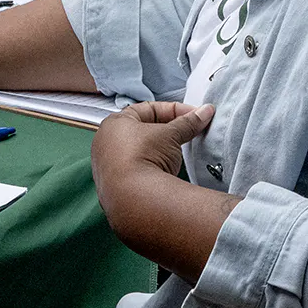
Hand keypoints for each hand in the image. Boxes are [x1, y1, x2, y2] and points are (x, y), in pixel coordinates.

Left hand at [89, 101, 213, 221]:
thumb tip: (202, 113)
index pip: (149, 109)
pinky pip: (137, 171)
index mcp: (114, 123)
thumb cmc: (141, 160)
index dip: (174, 111)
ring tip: (176, 155)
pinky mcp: (116, 187)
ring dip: (160, 151)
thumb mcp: (171, 135)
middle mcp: (106, 144)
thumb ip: (188, 122)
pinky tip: (164, 172)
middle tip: (189, 133)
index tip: (193, 115)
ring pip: (140, 152)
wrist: (134, 198)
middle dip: (168, 131)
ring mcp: (109, 167)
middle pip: (144, 130)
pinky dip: (152, 169)